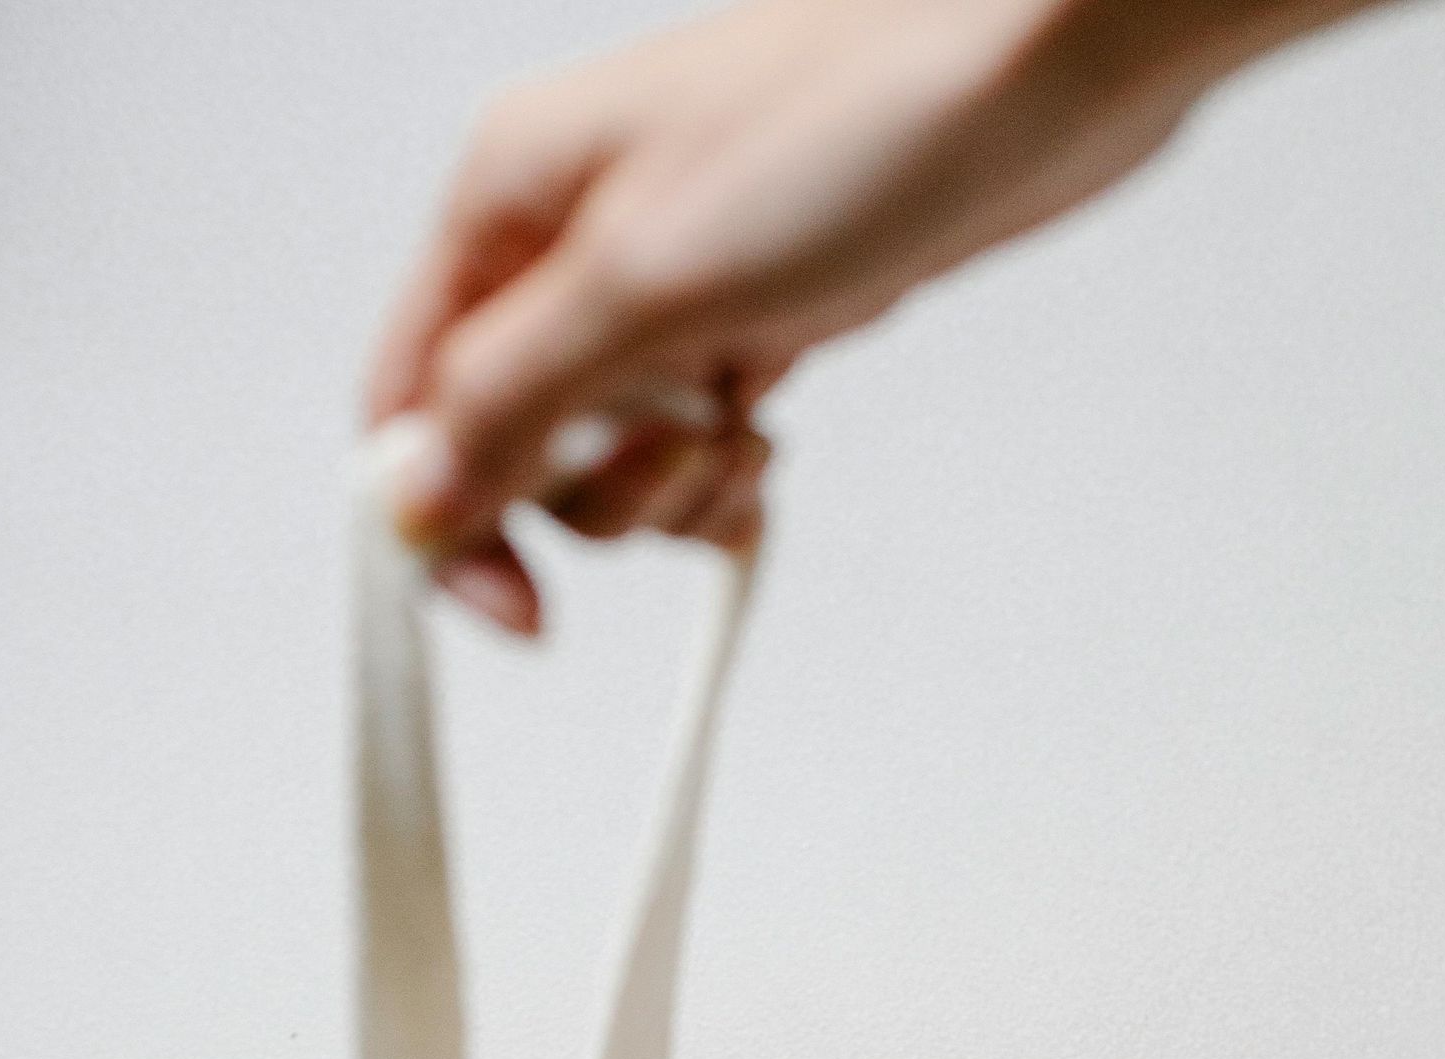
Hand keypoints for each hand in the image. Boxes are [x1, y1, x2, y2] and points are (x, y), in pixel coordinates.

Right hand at [367, 0, 1359, 628]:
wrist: (1036, 63)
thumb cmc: (851, 120)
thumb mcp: (643, 279)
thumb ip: (508, 397)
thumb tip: (409, 499)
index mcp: (504, 199)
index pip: (408, 400)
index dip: (441, 519)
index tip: (517, 609)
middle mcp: (570, 238)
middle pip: (513, 445)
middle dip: (596, 491)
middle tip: (687, 445)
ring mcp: (667, 281)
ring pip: (612, 457)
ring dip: (675, 488)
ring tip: (751, 425)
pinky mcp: (754, 312)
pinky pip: (697, 441)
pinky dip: (729, 474)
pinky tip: (774, 443)